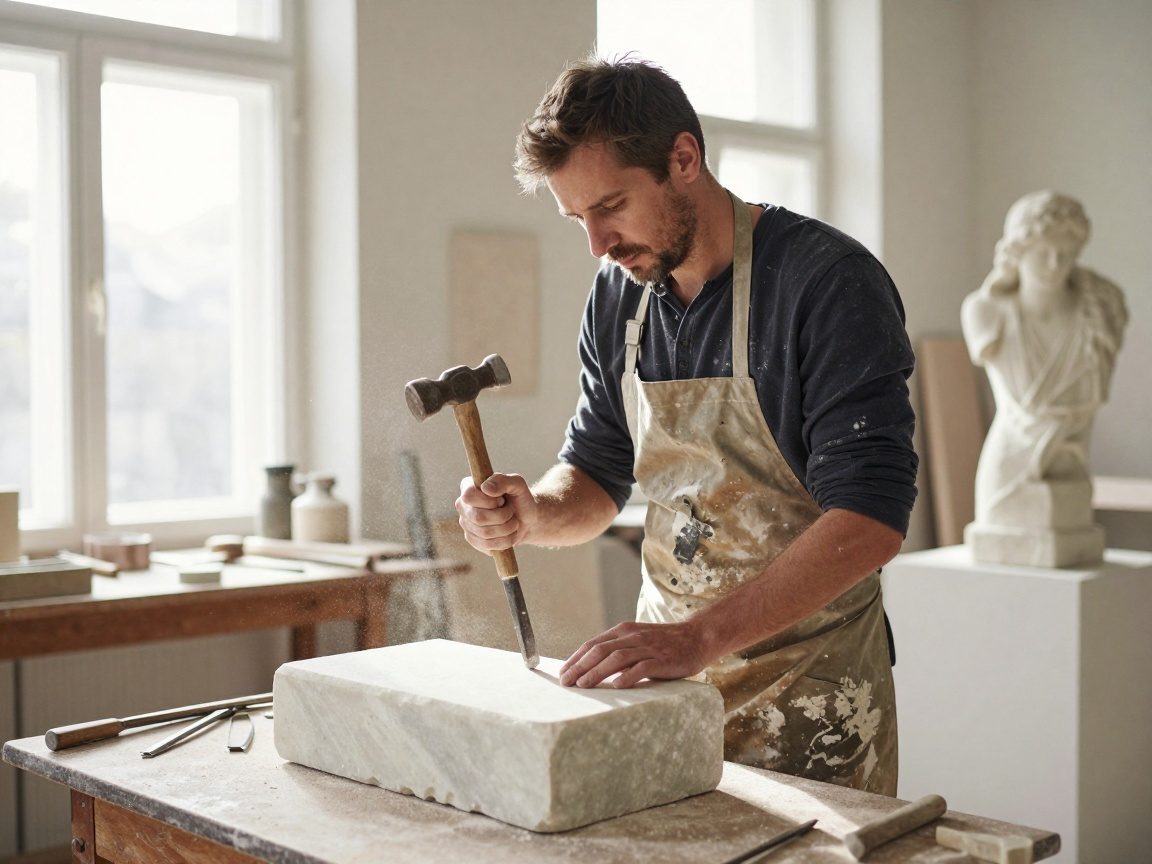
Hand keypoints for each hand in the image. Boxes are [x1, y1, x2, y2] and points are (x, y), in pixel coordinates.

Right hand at [455, 473, 537, 554]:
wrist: (527, 519)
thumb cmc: (520, 498)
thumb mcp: (517, 484)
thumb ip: (503, 480)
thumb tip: (485, 488)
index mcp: (469, 487)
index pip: (469, 496)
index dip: (489, 501)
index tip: (502, 500)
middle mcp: (463, 505)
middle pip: (478, 518)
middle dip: (502, 516)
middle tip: (510, 511)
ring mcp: (466, 523)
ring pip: (485, 533)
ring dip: (506, 528)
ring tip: (512, 522)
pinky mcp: (472, 539)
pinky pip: (487, 545)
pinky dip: (505, 540)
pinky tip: (509, 533)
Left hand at [558, 620, 712, 689]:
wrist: (697, 637)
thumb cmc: (664, 643)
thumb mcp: (637, 641)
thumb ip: (619, 650)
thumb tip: (592, 667)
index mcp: (624, 631)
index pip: (593, 644)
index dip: (576, 658)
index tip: (562, 672)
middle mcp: (633, 636)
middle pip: (600, 650)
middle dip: (580, 666)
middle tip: (566, 682)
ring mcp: (647, 647)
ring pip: (616, 658)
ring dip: (597, 672)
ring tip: (583, 685)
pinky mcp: (662, 659)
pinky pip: (641, 667)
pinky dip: (627, 677)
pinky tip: (616, 687)